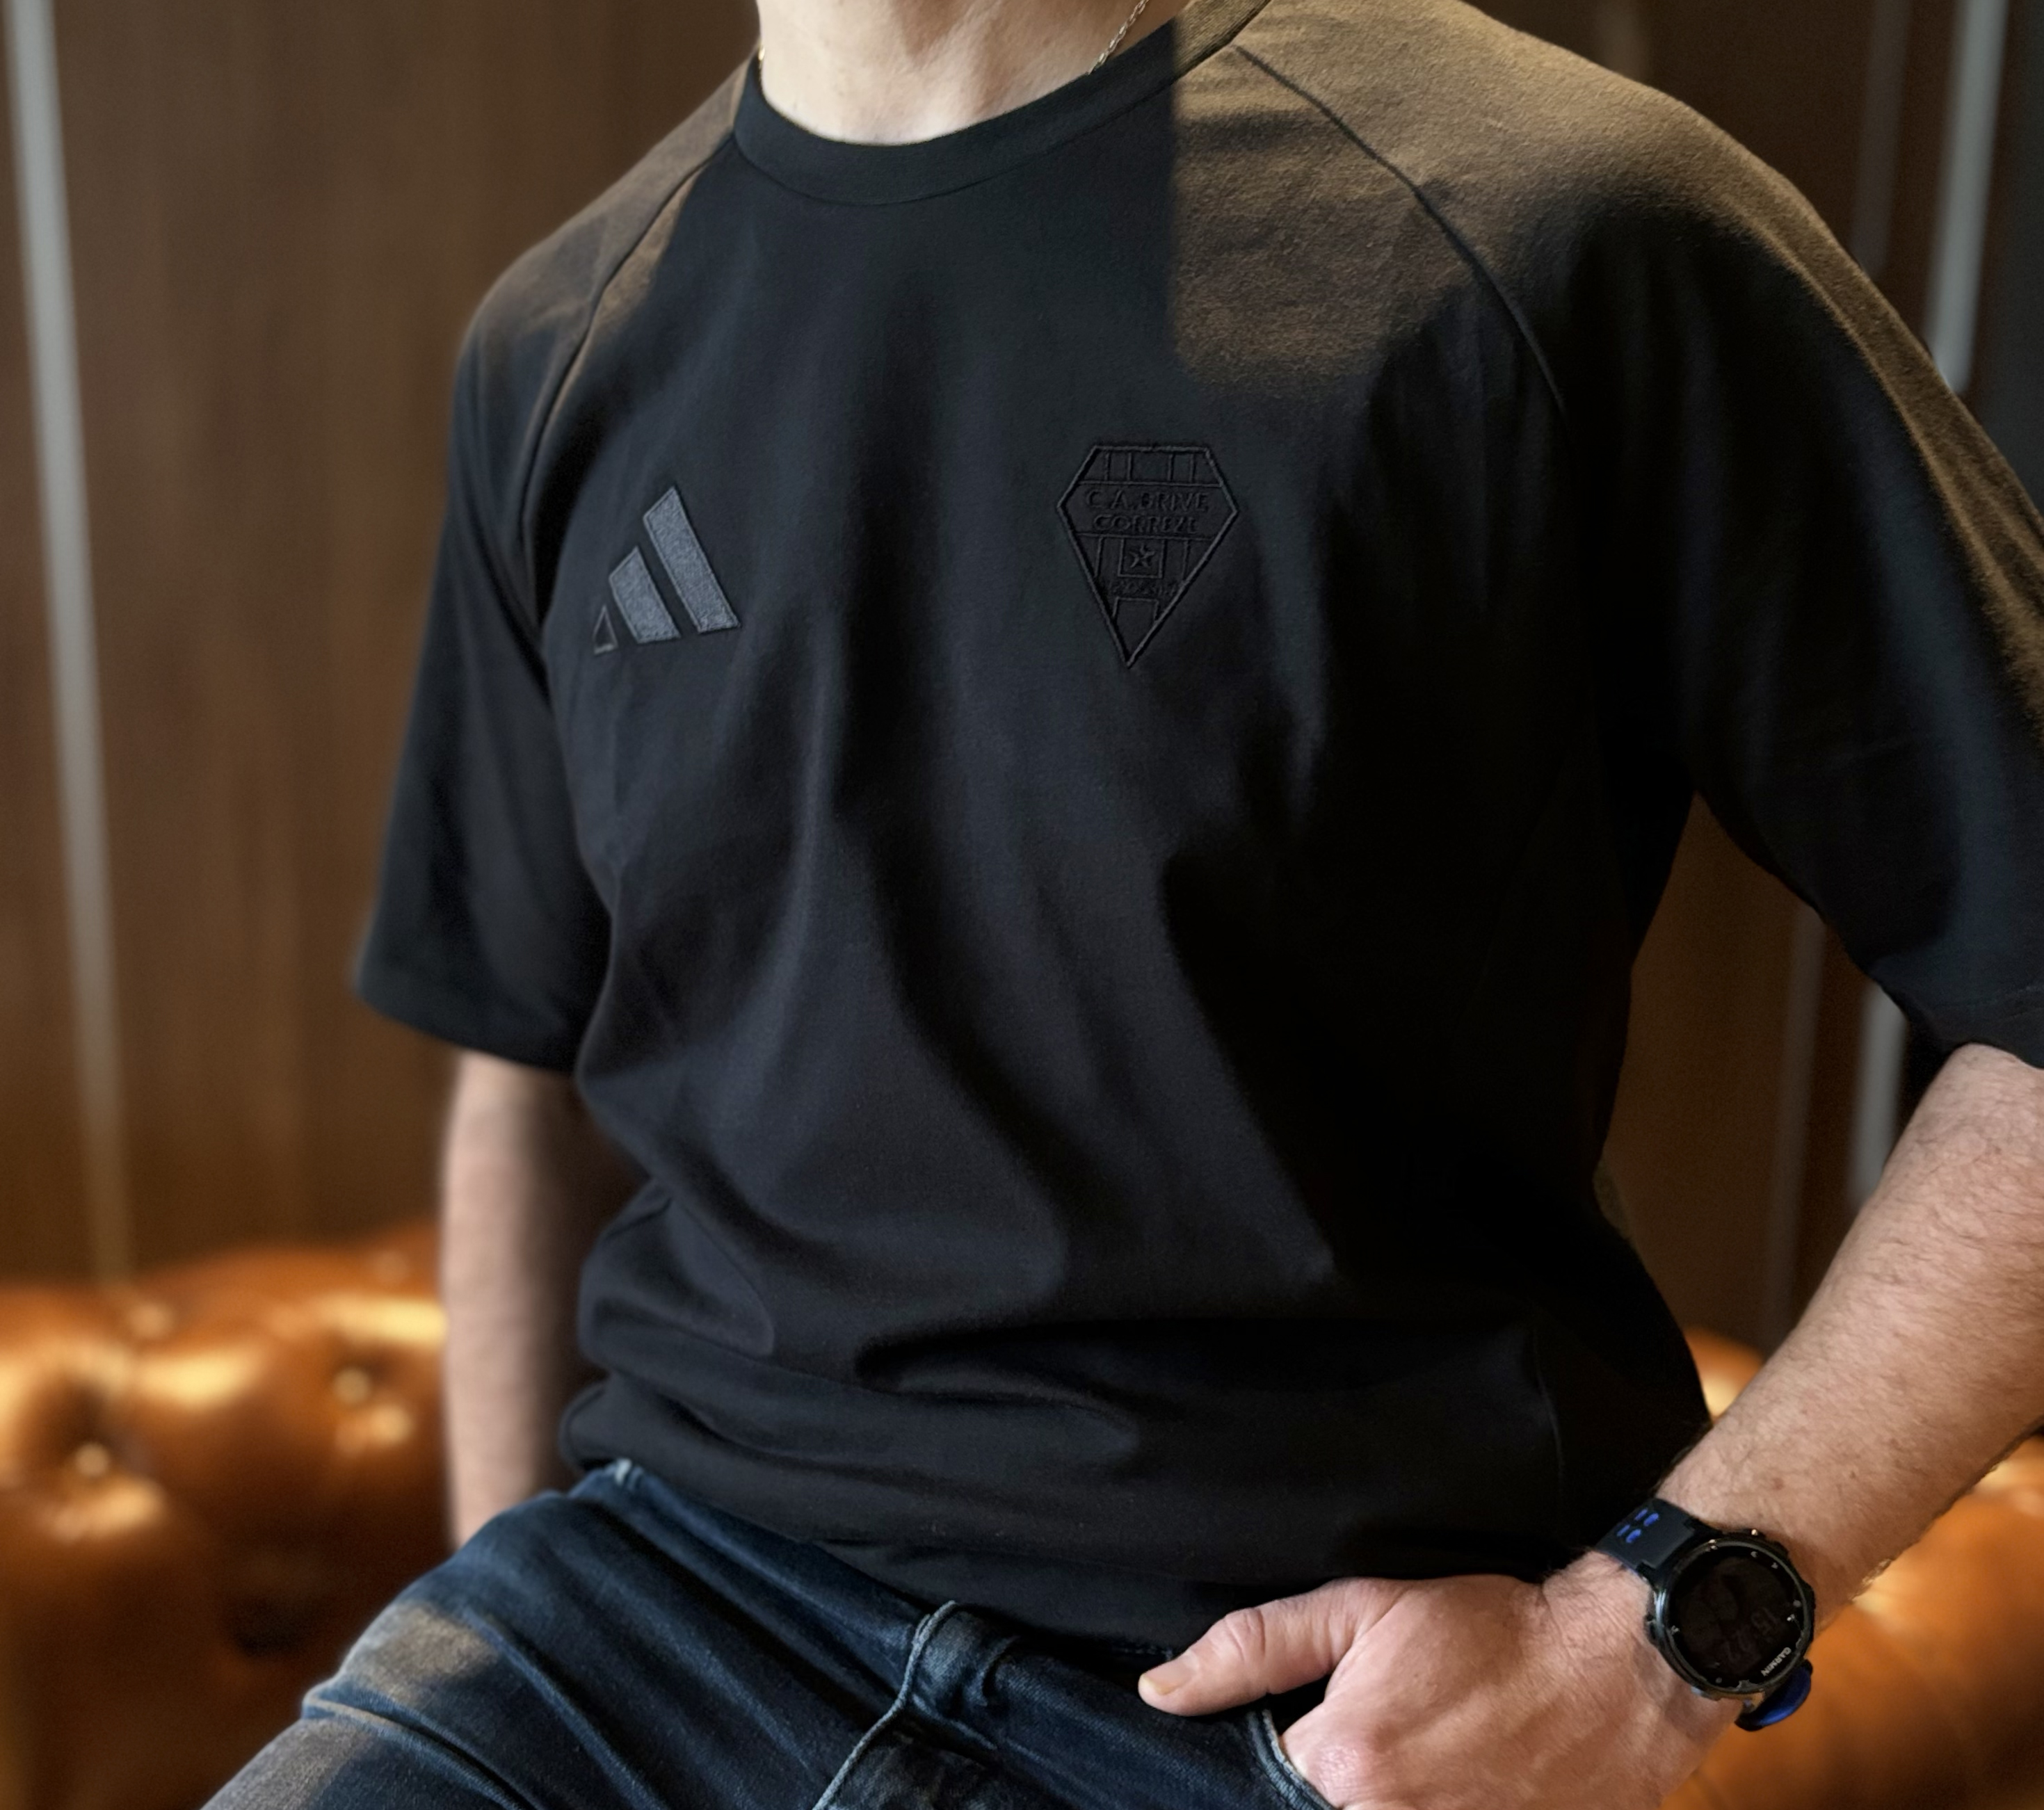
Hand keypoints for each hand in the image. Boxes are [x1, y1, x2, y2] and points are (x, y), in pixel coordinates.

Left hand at [1136, 1557, 1735, 1809]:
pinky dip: (1432, 1807)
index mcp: (1343, 1762)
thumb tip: (1160, 1694)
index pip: (1263, 1784)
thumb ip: (1256, 1648)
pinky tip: (1453, 1782)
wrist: (1615, 1669)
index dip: (1280, 1764)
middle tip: (1395, 1740)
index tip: (1319, 1739)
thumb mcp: (1364, 1609)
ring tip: (1428, 1761)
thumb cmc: (1489, 1631)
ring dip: (1377, 1800)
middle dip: (1331, 1788)